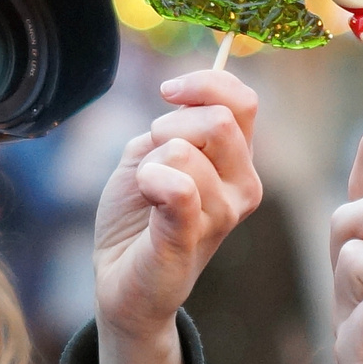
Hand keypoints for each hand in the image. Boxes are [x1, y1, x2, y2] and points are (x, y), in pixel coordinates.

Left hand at [91, 68, 262, 363]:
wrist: (119, 279)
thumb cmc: (138, 218)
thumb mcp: (153, 154)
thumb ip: (175, 123)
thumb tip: (186, 95)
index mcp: (237, 163)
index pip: (242, 101)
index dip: (204, 84)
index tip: (167, 92)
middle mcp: (243, 187)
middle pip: (218, 120)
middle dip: (169, 125)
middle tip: (151, 158)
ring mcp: (222, 215)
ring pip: (186, 150)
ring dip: (150, 161)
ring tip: (146, 193)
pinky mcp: (190, 238)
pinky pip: (181, 189)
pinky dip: (153, 179)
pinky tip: (146, 193)